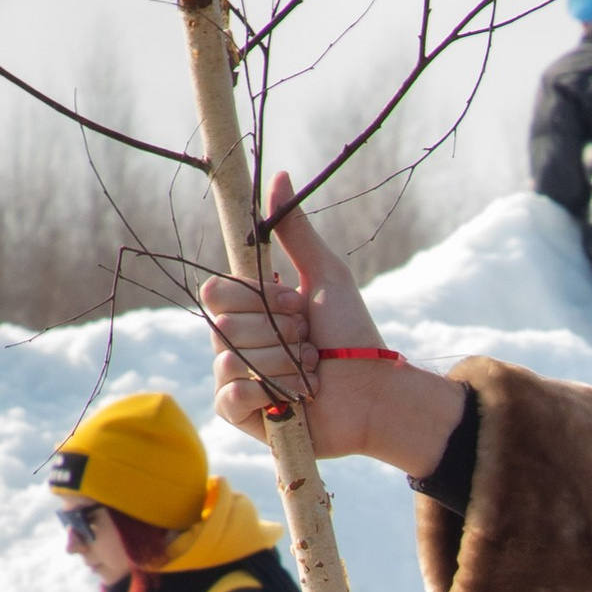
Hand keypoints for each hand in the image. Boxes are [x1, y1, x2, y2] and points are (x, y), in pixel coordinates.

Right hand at [203, 170, 465, 475]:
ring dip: (282, 364)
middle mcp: (236, 341)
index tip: (295, 303)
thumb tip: (277, 176)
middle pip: (223, 326)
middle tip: (311, 343)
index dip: (256, 298)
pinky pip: (229, 397)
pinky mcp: (241, 415)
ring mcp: (236, 379)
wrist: (376, 393)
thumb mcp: (326, 276)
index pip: (215, 292)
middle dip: (278, 333)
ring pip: (228, 360)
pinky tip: (295, 399)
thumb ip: (295, 231)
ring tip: (312, 373)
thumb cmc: (354, 336)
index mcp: (249, 309)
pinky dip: (267, 393)